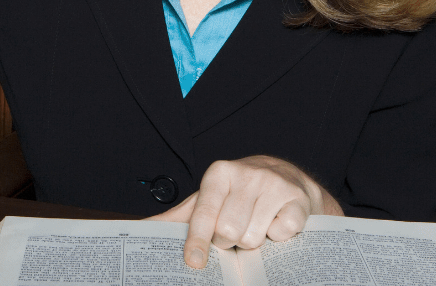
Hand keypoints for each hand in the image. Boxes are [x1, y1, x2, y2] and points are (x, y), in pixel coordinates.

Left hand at [148, 155, 341, 268]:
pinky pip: (281, 234)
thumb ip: (176, 217)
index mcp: (219, 173)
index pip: (204, 213)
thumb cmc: (238, 194)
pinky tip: (274, 223)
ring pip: (253, 237)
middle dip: (228, 241)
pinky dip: (277, 238)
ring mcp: (274, 185)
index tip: (193, 262)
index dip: (196, 240)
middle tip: (232, 233)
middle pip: (228, 232)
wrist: (286, 177)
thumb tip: (138, 231)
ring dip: (251, 241)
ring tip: (253, 225)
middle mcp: (246, 174)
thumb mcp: (207, 199)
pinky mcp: (297, 200)